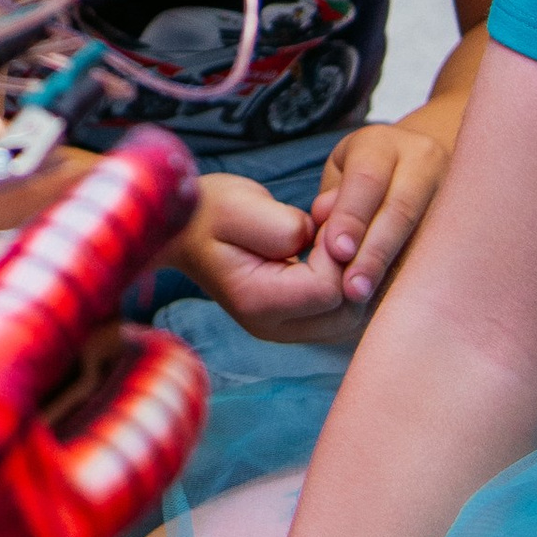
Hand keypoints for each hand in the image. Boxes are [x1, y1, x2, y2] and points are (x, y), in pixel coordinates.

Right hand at [176, 171, 360, 343]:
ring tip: (331, 242)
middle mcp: (271, 327)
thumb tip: (326, 244)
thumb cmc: (210, 211)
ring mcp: (283, 331)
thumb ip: (286, 228)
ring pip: (350, 320)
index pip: (327, 290)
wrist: (184, 229)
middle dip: (351, 270)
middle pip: (346, 314)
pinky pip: (340, 316)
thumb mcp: (240, 206)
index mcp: (256, 301)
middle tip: (330, 231)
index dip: (337, 253)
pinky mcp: (294, 324)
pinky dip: (347, 287)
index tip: (320, 219)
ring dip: (352, 280)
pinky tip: (331, 256)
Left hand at [310, 117, 451, 308]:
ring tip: (376, 307)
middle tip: (353, 290)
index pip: (367, 178)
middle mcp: (427, 163)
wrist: (425, 166)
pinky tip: (405, 308)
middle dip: (376, 253)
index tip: (336, 252)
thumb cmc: (367, 177)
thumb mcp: (342, 175)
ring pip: (430, 237)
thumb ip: (333, 201)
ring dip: (401, 276)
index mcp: (385, 145)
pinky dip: (424, 284)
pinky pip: (450, 256)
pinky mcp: (474, 221)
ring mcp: (456, 190)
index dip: (352, 216)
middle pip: (402, 210)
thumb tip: (329, 235)